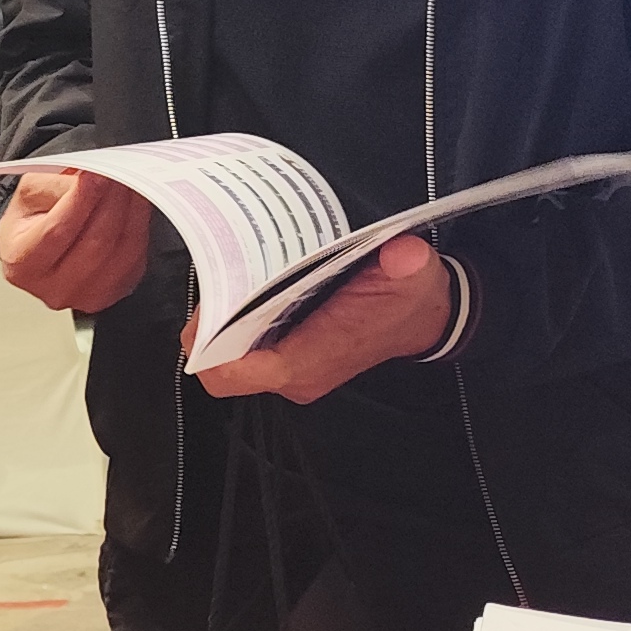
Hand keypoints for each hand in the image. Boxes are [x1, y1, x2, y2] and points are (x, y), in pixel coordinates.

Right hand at [0, 168, 154, 314]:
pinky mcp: (114, 293)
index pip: (57, 231)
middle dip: (113, 201)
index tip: (97, 174)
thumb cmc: (31, 220)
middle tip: (121, 172)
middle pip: (96, 243)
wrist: (37, 244)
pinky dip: (140, 228)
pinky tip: (136, 206)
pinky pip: (136, 258)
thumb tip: (94, 177)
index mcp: (23, 264)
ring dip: (133, 212)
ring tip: (132, 182)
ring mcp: (86, 297)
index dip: (81, 200)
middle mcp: (53, 289)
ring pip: (122, 251)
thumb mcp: (30, 193)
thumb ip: (59, 185)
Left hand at [197, 236, 455, 404]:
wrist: (423, 312)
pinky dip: (238, 313)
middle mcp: (293, 372)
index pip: (234, 373)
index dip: (208, 344)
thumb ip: (407, 266)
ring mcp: (288, 365)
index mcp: (311, 361)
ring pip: (228, 352)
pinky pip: (245, 341)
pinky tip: (247, 279)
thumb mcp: (414, 274)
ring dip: (221, 316)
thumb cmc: (409, 298)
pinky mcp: (288, 352)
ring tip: (229, 271)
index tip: (207, 305)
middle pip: (221, 362)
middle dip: (210, 321)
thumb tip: (403, 257)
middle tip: (217, 276)